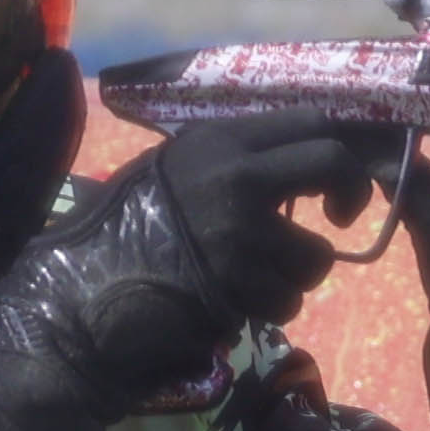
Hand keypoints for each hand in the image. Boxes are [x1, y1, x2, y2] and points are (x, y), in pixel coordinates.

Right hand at [0, 113, 379, 430]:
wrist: (80, 297)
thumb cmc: (120, 236)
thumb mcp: (172, 174)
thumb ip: (231, 163)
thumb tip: (300, 162)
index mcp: (217, 141)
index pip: (310, 121)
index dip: (339, 150)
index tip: (334, 180)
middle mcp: (235, 177)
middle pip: (332, 164)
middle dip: (349, 194)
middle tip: (337, 220)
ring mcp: (240, 234)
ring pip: (316, 254)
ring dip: (295, 276)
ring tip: (253, 280)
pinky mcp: (239, 287)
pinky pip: (288, 300)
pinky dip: (270, 309)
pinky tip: (235, 305)